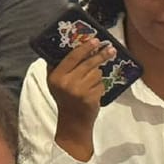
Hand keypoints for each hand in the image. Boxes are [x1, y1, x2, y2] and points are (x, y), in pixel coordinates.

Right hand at [47, 38, 115, 161]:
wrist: (72, 122)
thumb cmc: (64, 98)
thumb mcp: (54, 83)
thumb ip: (56, 66)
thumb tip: (64, 46)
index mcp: (56, 76)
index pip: (71, 57)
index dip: (85, 47)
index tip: (95, 40)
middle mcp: (66, 82)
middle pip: (88, 63)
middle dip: (100, 55)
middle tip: (110, 49)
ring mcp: (79, 91)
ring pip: (96, 73)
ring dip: (97, 76)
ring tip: (91, 82)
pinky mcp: (90, 98)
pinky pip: (101, 85)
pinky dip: (100, 87)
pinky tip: (93, 92)